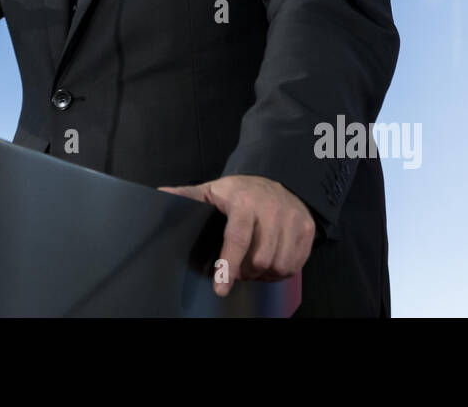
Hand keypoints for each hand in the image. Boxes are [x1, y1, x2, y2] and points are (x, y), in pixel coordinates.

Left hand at [159, 174, 314, 295]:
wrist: (280, 180)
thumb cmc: (240, 191)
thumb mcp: (212, 190)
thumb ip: (187, 195)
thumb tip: (160, 195)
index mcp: (244, 201)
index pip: (237, 239)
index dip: (228, 266)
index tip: (220, 288)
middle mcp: (271, 209)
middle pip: (260, 259)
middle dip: (246, 272)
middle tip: (238, 270)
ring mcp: (292, 219)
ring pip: (279, 265)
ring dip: (264, 274)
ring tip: (253, 266)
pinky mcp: (307, 229)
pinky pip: (295, 265)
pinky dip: (281, 272)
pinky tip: (270, 264)